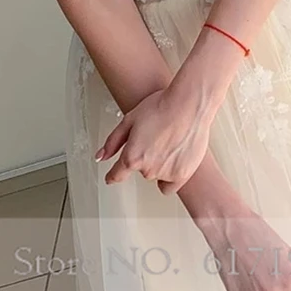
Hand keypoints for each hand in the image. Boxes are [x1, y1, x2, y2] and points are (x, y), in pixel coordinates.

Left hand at [95, 88, 211, 194]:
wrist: (189, 105)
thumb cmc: (161, 107)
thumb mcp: (130, 119)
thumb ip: (113, 141)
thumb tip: (101, 156)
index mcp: (132, 157)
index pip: (117, 175)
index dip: (113, 176)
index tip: (112, 177)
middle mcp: (147, 169)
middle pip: (140, 170)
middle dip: (144, 157)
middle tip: (154, 138)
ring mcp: (165, 174)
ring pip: (156, 175)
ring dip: (159, 164)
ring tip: (168, 142)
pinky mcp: (182, 175)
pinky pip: (170, 185)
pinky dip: (170, 176)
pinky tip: (174, 160)